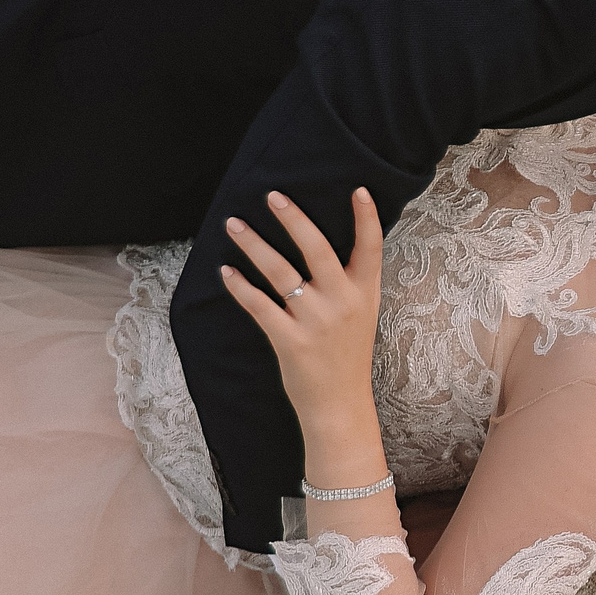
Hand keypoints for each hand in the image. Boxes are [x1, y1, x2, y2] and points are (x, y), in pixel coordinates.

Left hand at [220, 188, 383, 435]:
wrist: (339, 404)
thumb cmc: (347, 355)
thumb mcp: (362, 314)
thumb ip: (351, 282)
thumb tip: (326, 246)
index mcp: (364, 293)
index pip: (370, 248)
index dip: (366, 219)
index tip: (358, 191)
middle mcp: (342, 301)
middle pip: (317, 248)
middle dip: (293, 219)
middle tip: (273, 196)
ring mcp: (315, 320)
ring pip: (280, 271)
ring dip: (254, 244)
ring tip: (234, 223)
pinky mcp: (290, 339)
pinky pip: (259, 304)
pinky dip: (240, 286)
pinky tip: (226, 271)